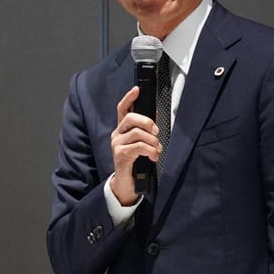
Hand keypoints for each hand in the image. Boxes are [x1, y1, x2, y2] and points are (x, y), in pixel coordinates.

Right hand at [108, 85, 161, 204]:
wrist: (128, 184)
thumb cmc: (135, 162)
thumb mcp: (141, 145)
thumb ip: (145, 132)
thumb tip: (155, 119)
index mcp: (122, 130)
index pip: (122, 109)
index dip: (129, 98)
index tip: (137, 89)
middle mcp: (117, 135)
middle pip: (131, 118)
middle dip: (147, 122)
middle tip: (156, 132)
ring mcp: (117, 145)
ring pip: (138, 133)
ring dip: (152, 141)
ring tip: (156, 150)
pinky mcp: (121, 155)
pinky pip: (139, 146)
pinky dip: (150, 151)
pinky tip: (153, 157)